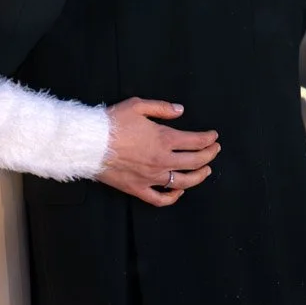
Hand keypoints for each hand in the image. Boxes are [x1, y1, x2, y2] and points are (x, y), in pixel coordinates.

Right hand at [97, 98, 219, 206]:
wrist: (90, 143)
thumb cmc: (113, 123)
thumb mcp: (137, 105)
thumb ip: (162, 108)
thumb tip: (180, 110)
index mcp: (163, 139)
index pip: (195, 141)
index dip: (208, 139)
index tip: (214, 137)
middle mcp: (162, 160)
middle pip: (194, 161)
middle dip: (209, 155)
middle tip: (215, 150)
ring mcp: (152, 177)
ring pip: (183, 182)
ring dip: (199, 176)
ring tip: (206, 170)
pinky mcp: (139, 189)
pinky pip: (161, 198)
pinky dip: (173, 197)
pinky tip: (179, 192)